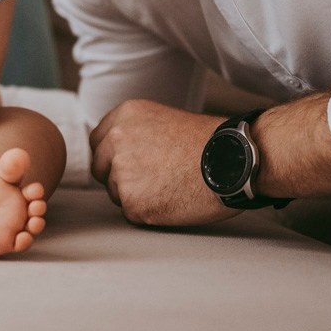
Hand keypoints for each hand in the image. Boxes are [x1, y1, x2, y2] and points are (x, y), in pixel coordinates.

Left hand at [89, 99, 239, 226]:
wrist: (233, 161)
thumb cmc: (207, 142)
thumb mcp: (161, 120)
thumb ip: (133, 132)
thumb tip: (114, 152)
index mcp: (123, 116)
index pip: (97, 143)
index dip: (113, 157)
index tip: (131, 163)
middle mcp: (115, 141)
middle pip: (101, 169)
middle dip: (119, 177)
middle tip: (152, 180)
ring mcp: (122, 173)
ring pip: (115, 193)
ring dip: (136, 196)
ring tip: (169, 187)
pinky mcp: (133, 203)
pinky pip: (131, 214)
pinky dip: (148, 213)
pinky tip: (171, 201)